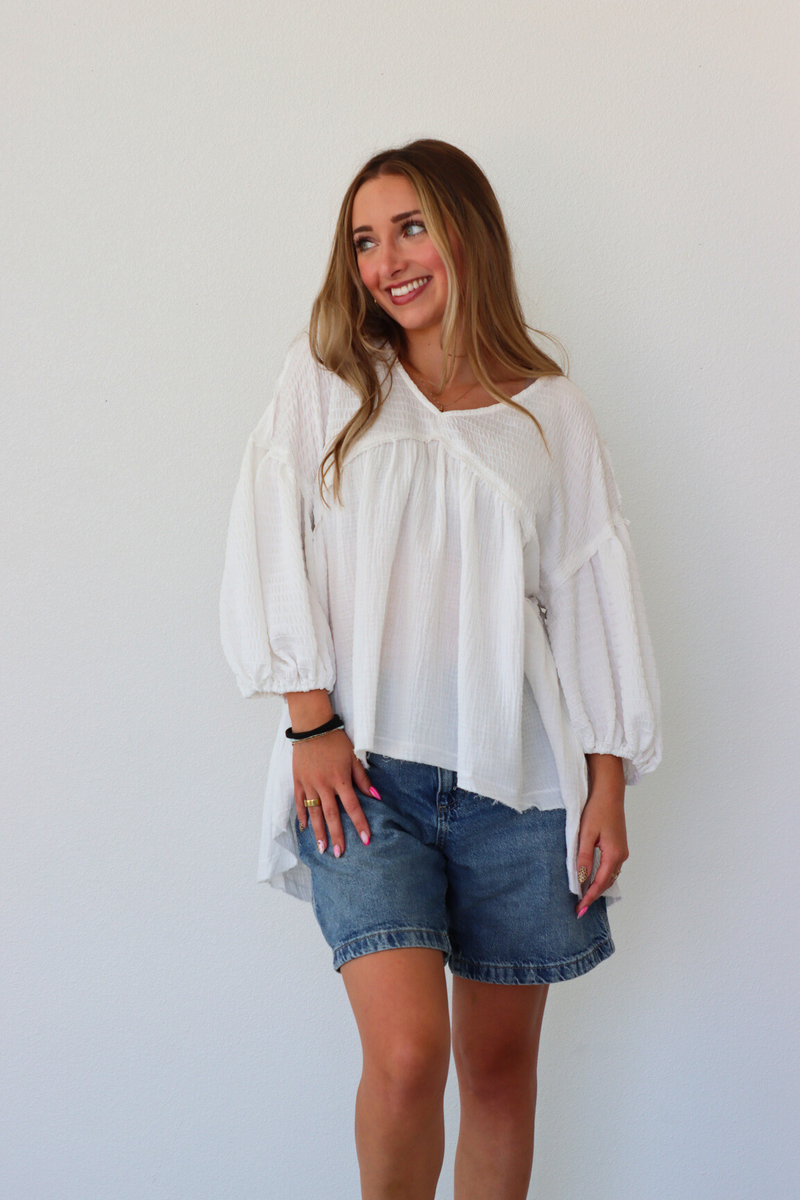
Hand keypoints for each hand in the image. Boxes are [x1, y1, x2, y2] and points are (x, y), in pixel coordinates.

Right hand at [292, 729, 376, 857]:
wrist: (312, 726)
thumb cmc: (335, 741)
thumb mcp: (353, 757)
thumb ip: (363, 779)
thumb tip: (377, 797)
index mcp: (340, 779)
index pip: (353, 807)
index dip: (360, 824)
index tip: (366, 839)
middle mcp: (324, 785)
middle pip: (332, 815)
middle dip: (337, 836)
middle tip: (340, 854)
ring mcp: (309, 784)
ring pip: (315, 813)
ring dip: (319, 832)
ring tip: (322, 849)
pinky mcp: (298, 781)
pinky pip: (299, 802)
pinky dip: (302, 816)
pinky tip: (306, 828)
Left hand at [575, 754, 627, 915]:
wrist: (609, 793)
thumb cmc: (597, 810)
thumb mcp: (586, 834)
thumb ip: (583, 857)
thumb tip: (581, 878)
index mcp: (614, 854)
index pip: (600, 883)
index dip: (589, 897)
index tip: (580, 908)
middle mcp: (621, 856)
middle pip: (607, 882)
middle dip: (593, 896)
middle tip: (580, 908)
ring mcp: (622, 852)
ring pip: (610, 876)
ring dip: (598, 887)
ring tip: (584, 897)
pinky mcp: (619, 847)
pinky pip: (611, 868)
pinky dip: (601, 877)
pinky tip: (592, 878)